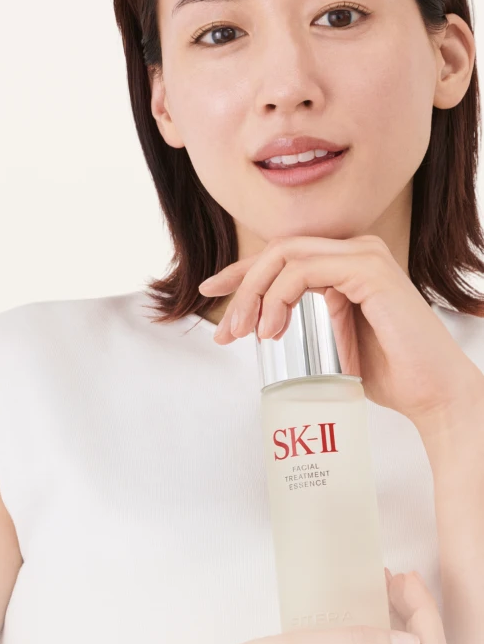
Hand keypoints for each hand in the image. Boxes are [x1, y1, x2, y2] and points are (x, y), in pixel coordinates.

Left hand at [198, 233, 483, 429]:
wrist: (433, 395)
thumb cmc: (392, 373)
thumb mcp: (335, 340)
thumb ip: (310, 320)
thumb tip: (264, 323)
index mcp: (349, 261)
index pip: (285, 255)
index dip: (242, 270)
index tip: (210, 290)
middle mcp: (358, 249)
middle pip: (278, 250)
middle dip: (242, 286)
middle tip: (225, 331)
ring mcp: (364, 254)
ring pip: (285, 256)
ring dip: (256, 294)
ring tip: (247, 334)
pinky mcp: (368, 269)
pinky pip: (303, 270)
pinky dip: (279, 297)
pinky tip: (273, 330)